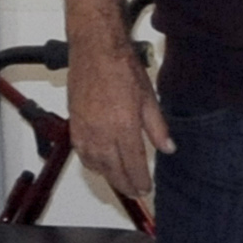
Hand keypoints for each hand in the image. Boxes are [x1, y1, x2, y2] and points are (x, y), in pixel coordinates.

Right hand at [68, 41, 171, 201]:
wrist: (95, 50)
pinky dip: (92, 165)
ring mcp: (85, 130)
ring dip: (109, 177)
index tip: (147, 188)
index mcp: (123, 126)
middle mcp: (102, 132)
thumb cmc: (121, 68)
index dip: (140, 180)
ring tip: (121, 182)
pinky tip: (100, 166)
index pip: (133, 164)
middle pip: (113, 170)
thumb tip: (168, 148)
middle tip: (136, 192)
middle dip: (126, 185)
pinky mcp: (74, 125)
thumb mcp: (149, 98)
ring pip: (96, 165)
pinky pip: (82, 154)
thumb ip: (157, 128)